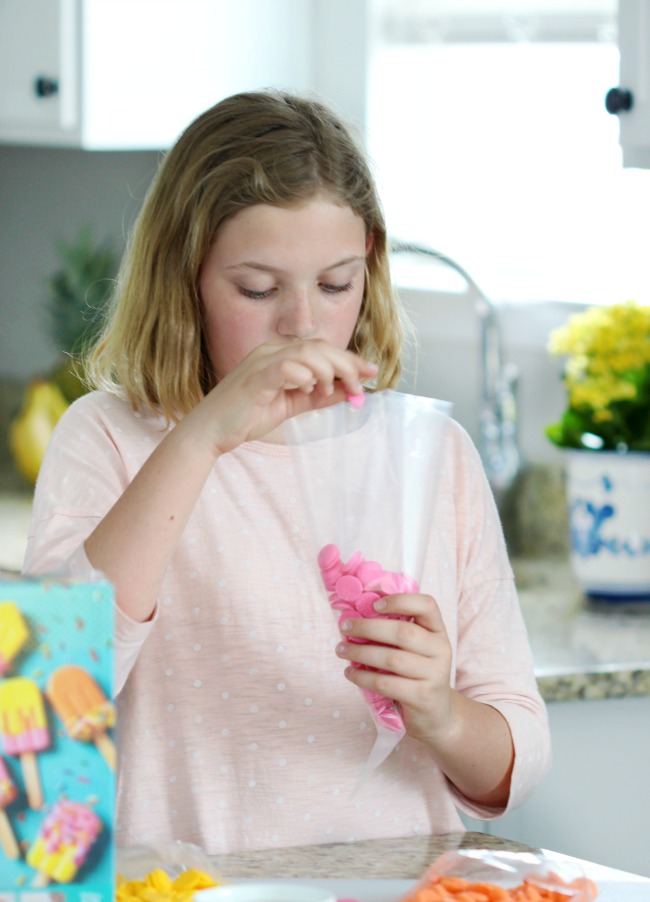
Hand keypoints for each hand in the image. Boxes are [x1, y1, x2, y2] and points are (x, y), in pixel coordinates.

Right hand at [184, 339, 377, 455]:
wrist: (210, 431)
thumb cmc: (246, 417)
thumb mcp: (292, 405)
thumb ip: (319, 396)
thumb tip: (351, 391)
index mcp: (279, 355)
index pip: (321, 348)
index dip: (349, 358)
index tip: (371, 372)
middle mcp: (270, 352)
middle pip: (318, 347)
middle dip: (347, 365)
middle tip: (361, 386)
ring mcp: (261, 362)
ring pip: (307, 353)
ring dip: (329, 371)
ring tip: (331, 392)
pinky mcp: (255, 378)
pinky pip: (286, 367)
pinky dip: (304, 377)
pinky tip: (310, 390)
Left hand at [336, 592, 454, 746]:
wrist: (437, 714)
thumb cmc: (417, 674)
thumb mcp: (416, 649)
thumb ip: (396, 632)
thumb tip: (356, 615)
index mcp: (438, 631)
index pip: (427, 605)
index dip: (400, 600)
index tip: (375, 605)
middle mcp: (441, 650)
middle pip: (403, 632)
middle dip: (368, 627)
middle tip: (345, 627)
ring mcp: (434, 674)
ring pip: (392, 658)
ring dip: (361, 652)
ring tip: (341, 650)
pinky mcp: (422, 697)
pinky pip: (386, 683)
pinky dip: (363, 677)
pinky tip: (350, 672)